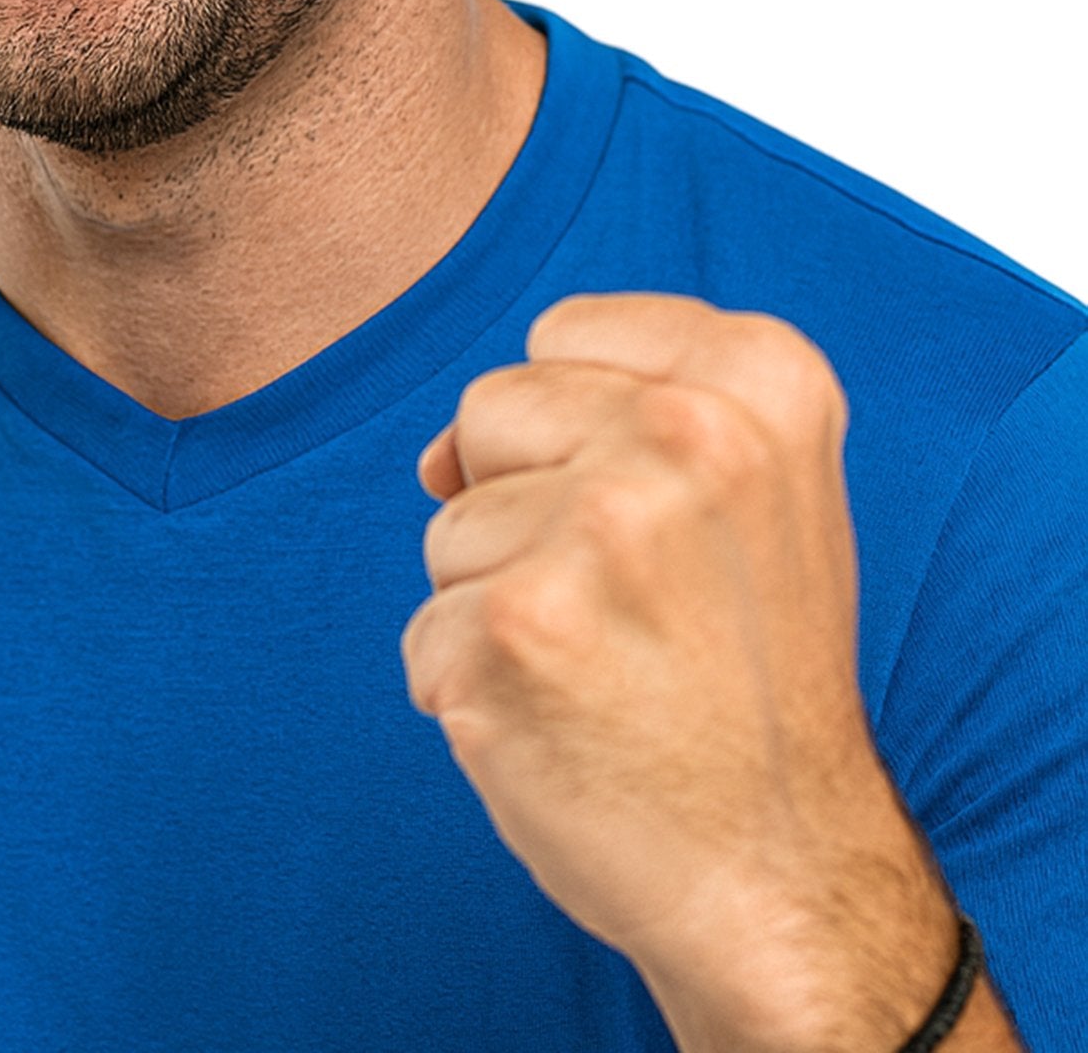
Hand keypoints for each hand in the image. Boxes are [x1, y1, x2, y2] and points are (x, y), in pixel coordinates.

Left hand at [400, 293, 947, 1040]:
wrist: (788, 876)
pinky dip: (472, 691)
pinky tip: (564, 729)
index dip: (584, 435)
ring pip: (450, 527)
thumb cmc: (750, 675)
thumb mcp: (748, 493)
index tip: (664, 523)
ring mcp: (594, 532)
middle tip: (632, 609)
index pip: (562, 335)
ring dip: (499, 606)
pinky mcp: (512, 632)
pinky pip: (424, 632)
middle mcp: (684, 434)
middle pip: (489, 410)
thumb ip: (606, 412)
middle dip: (526, 507)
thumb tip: (432, 455)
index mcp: (761, 378)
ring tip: (606, 672)